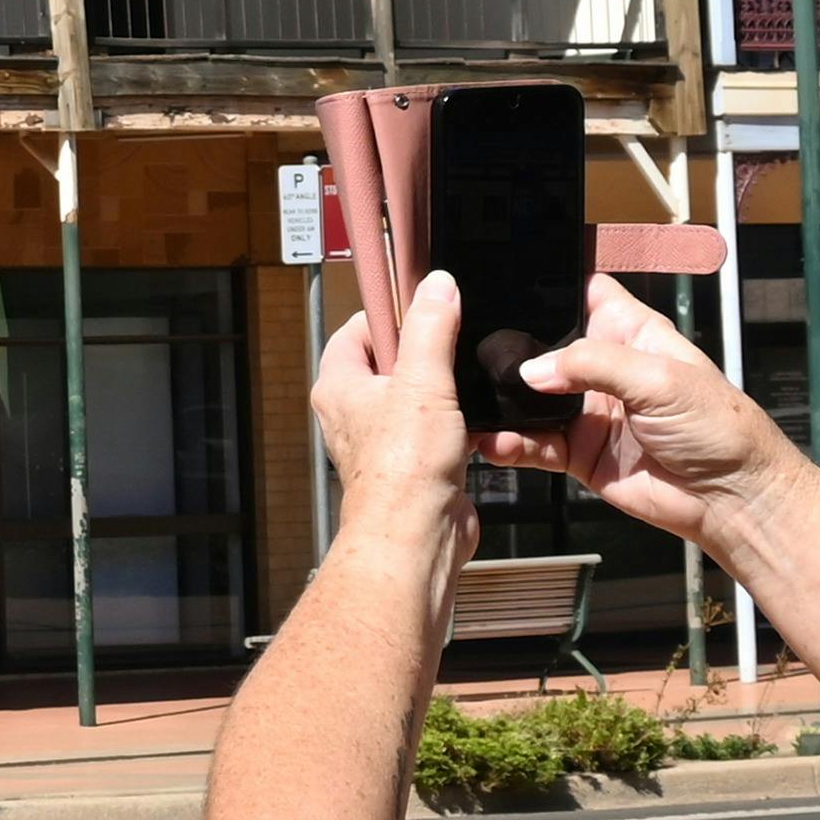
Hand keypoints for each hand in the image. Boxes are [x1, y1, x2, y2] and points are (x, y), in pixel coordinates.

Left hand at [313, 269, 478, 559]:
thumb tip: (437, 284)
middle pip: (390, 362)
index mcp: (339, 386)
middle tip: (455, 343)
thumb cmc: (404, 467)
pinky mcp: (415, 463)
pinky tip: (479, 420)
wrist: (418, 535)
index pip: (355, 331)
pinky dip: (459, 422)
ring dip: (444, 390)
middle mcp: (355, 413)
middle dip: (424, 352)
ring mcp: (384, 440)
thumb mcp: (422, 381)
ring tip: (466, 384)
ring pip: (416, 396)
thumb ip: (430, 328)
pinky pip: (437, 428)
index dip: (389, 315)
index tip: (425, 305)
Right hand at [495, 276, 813, 549]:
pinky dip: (510, 444)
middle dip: (509, 347)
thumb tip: (533, 369)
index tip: (505, 278)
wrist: (729, 497)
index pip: (582, 290)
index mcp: (629, 332)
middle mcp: (603, 367)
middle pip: (542, 344)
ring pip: (529, 397)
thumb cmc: (718, 427)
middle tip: (471, 347)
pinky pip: (533, 444)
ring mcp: (586, 410)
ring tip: (475, 402)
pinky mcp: (576, 451)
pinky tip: (495, 442)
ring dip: (503, 401)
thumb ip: (595, 364)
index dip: (549, 282)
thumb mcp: (661, 379)